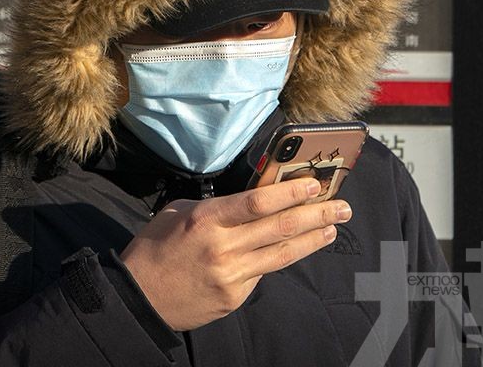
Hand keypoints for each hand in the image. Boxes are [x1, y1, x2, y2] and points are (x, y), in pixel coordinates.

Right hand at [119, 177, 350, 330]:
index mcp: (206, 220)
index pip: (257, 203)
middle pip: (280, 227)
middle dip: (316, 214)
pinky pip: (262, 273)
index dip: (290, 193)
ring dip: (313, 238)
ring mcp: (232, 275)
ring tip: (332, 227)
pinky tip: (295, 249)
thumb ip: (215, 207)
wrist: (140, 297)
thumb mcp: (177, 213)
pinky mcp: (235, 297)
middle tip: (342, 206)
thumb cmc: (155, 248)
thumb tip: (250, 200)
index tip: (315, 185)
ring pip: (282, 253)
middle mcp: (223, 247)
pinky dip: (280, 258)